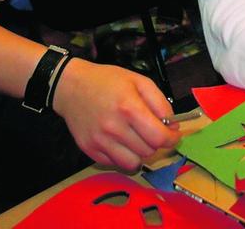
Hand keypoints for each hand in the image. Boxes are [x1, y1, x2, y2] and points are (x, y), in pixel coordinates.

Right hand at [51, 58, 179, 170]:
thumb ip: (160, 103)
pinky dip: (122, 155)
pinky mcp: (89, 150)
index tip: (173, 135)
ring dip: (140, 153)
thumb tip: (172, 125)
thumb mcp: (140, 81)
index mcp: (129, 108)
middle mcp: (114, 128)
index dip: (171, 139)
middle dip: (156, 142)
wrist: (72, 87)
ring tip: (137, 138)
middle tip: (151, 130)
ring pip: (133, 163)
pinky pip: (115, 163)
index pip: (159, 137)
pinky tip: (120, 140)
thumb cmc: (108, 81)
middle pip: (148, 151)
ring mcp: (100, 142)